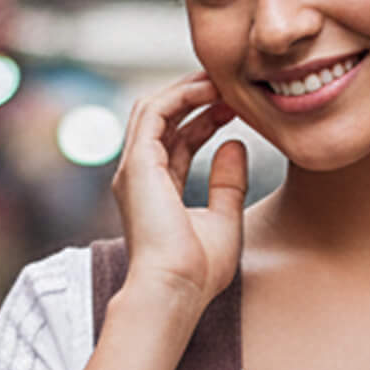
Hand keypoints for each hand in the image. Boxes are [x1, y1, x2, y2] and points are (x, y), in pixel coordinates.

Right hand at [110, 71, 247, 308]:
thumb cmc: (197, 270)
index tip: (235, 108)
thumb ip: (228, 183)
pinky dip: (181, 95)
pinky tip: (211, 91)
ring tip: (221, 79)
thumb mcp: (224, 220)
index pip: (176, 141)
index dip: (204, 119)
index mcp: (156, 190)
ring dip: (187, 89)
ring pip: (153, 108)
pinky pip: (154, 112)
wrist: (175, 290)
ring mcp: (134, 168)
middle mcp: (139, 176)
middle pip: (162, 119)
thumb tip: (235, 144)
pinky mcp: (137, 164)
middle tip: (230, 83)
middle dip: (194, 96)